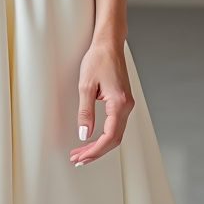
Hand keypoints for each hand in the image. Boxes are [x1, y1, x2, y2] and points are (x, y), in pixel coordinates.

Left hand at [69, 37, 134, 165]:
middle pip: (114, 140)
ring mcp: (126, 105)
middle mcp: (127, 106)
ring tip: (81, 152)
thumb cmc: (98, 60)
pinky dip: (104, 136)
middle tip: (77, 159)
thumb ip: (85, 112)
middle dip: (95, 152)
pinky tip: (92, 139)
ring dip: (99, 145)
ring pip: (115, 134)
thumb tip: (84, 134)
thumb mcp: (85, 86)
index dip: (94, 151)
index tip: (80, 157)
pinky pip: (116, 126)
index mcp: (119, 104)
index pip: (109, 137)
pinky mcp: (123, 102)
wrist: (109, 44)